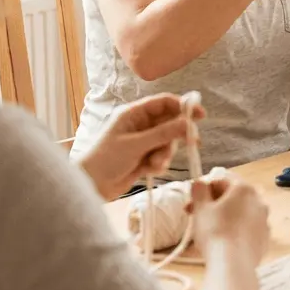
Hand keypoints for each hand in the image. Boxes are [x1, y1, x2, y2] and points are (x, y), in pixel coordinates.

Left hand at [77, 93, 204, 200]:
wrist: (90, 187)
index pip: (164, 103)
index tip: (200, 115)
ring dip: (166, 152)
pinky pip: (161, 156)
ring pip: (167, 142)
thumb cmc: (106, 160)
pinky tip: (150, 169)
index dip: (183, 106)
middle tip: (193, 142)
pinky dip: (159, 163)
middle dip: (177, 134)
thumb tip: (189, 123)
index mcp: (134, 114)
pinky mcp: (143, 158)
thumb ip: (163, 133)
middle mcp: (140, 125)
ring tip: (156, 162)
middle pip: (169, 123)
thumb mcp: (136, 144)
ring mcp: (142, 142)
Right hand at [189, 174, 270, 264]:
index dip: (203, 191)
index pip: (221, 181)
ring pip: (240, 214)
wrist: (233, 264)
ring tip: (209, 231)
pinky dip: (236, 232)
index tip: (190, 205)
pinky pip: (247, 230)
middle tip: (196, 217)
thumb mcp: (201, 208)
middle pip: (232, 197)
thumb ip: (199, 190)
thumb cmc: (215, 232)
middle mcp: (259, 201)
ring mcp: (264, 220)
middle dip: (213, 205)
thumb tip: (199, 183)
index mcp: (244, 189)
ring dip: (224, 217)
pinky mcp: (264, 238)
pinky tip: (224, 242)